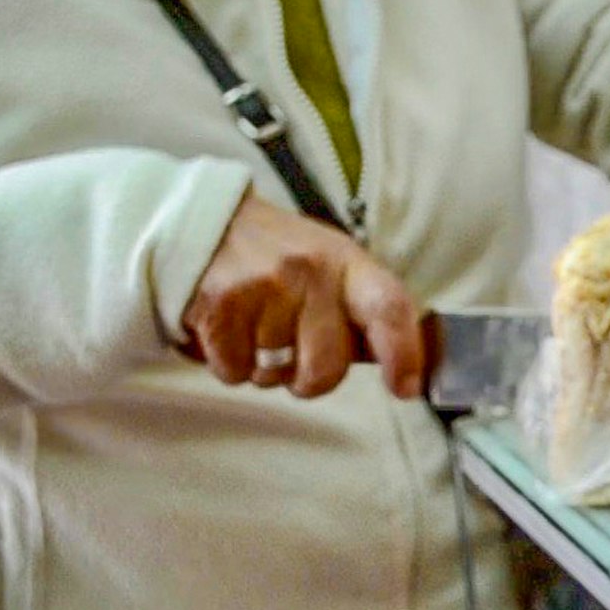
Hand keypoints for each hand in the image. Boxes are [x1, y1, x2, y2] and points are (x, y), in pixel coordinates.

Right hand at [181, 194, 425, 399]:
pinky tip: (229, 330)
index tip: (404, 387)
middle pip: (327, 367)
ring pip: (276, 375)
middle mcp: (308, 273)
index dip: (403, 354)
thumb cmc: (279, 256)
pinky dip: (230, 364)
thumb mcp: (332, 265)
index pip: (389, 308)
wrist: (205, 221)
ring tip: (256, 330)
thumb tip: (398, 368)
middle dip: (311, 380)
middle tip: (295, 359)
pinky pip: (234, 372)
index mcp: (347, 263)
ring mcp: (262, 288)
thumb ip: (363, 311)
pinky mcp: (219, 307)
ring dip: (266, 370)